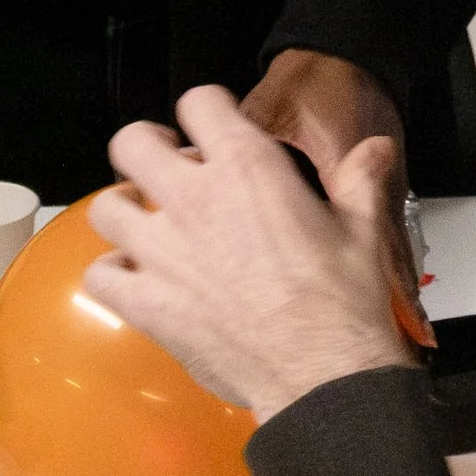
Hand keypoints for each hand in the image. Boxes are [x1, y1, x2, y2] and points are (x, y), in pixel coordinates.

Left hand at [88, 84, 412, 424]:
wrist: (320, 373)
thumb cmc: (342, 304)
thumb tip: (375, 149)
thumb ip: (360, 180)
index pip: (199, 102)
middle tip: (163, 165)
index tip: (211, 129)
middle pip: (131, 144)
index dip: (204, 111)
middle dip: (144, 148)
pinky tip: (135, 278)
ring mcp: (163, 252)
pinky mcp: (147, 303)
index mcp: (247, 169)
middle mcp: (194, 201)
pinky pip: (100, 275)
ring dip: (122, 210)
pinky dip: (112, 274)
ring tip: (143, 222)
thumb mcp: (362, 229)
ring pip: (105, 207)